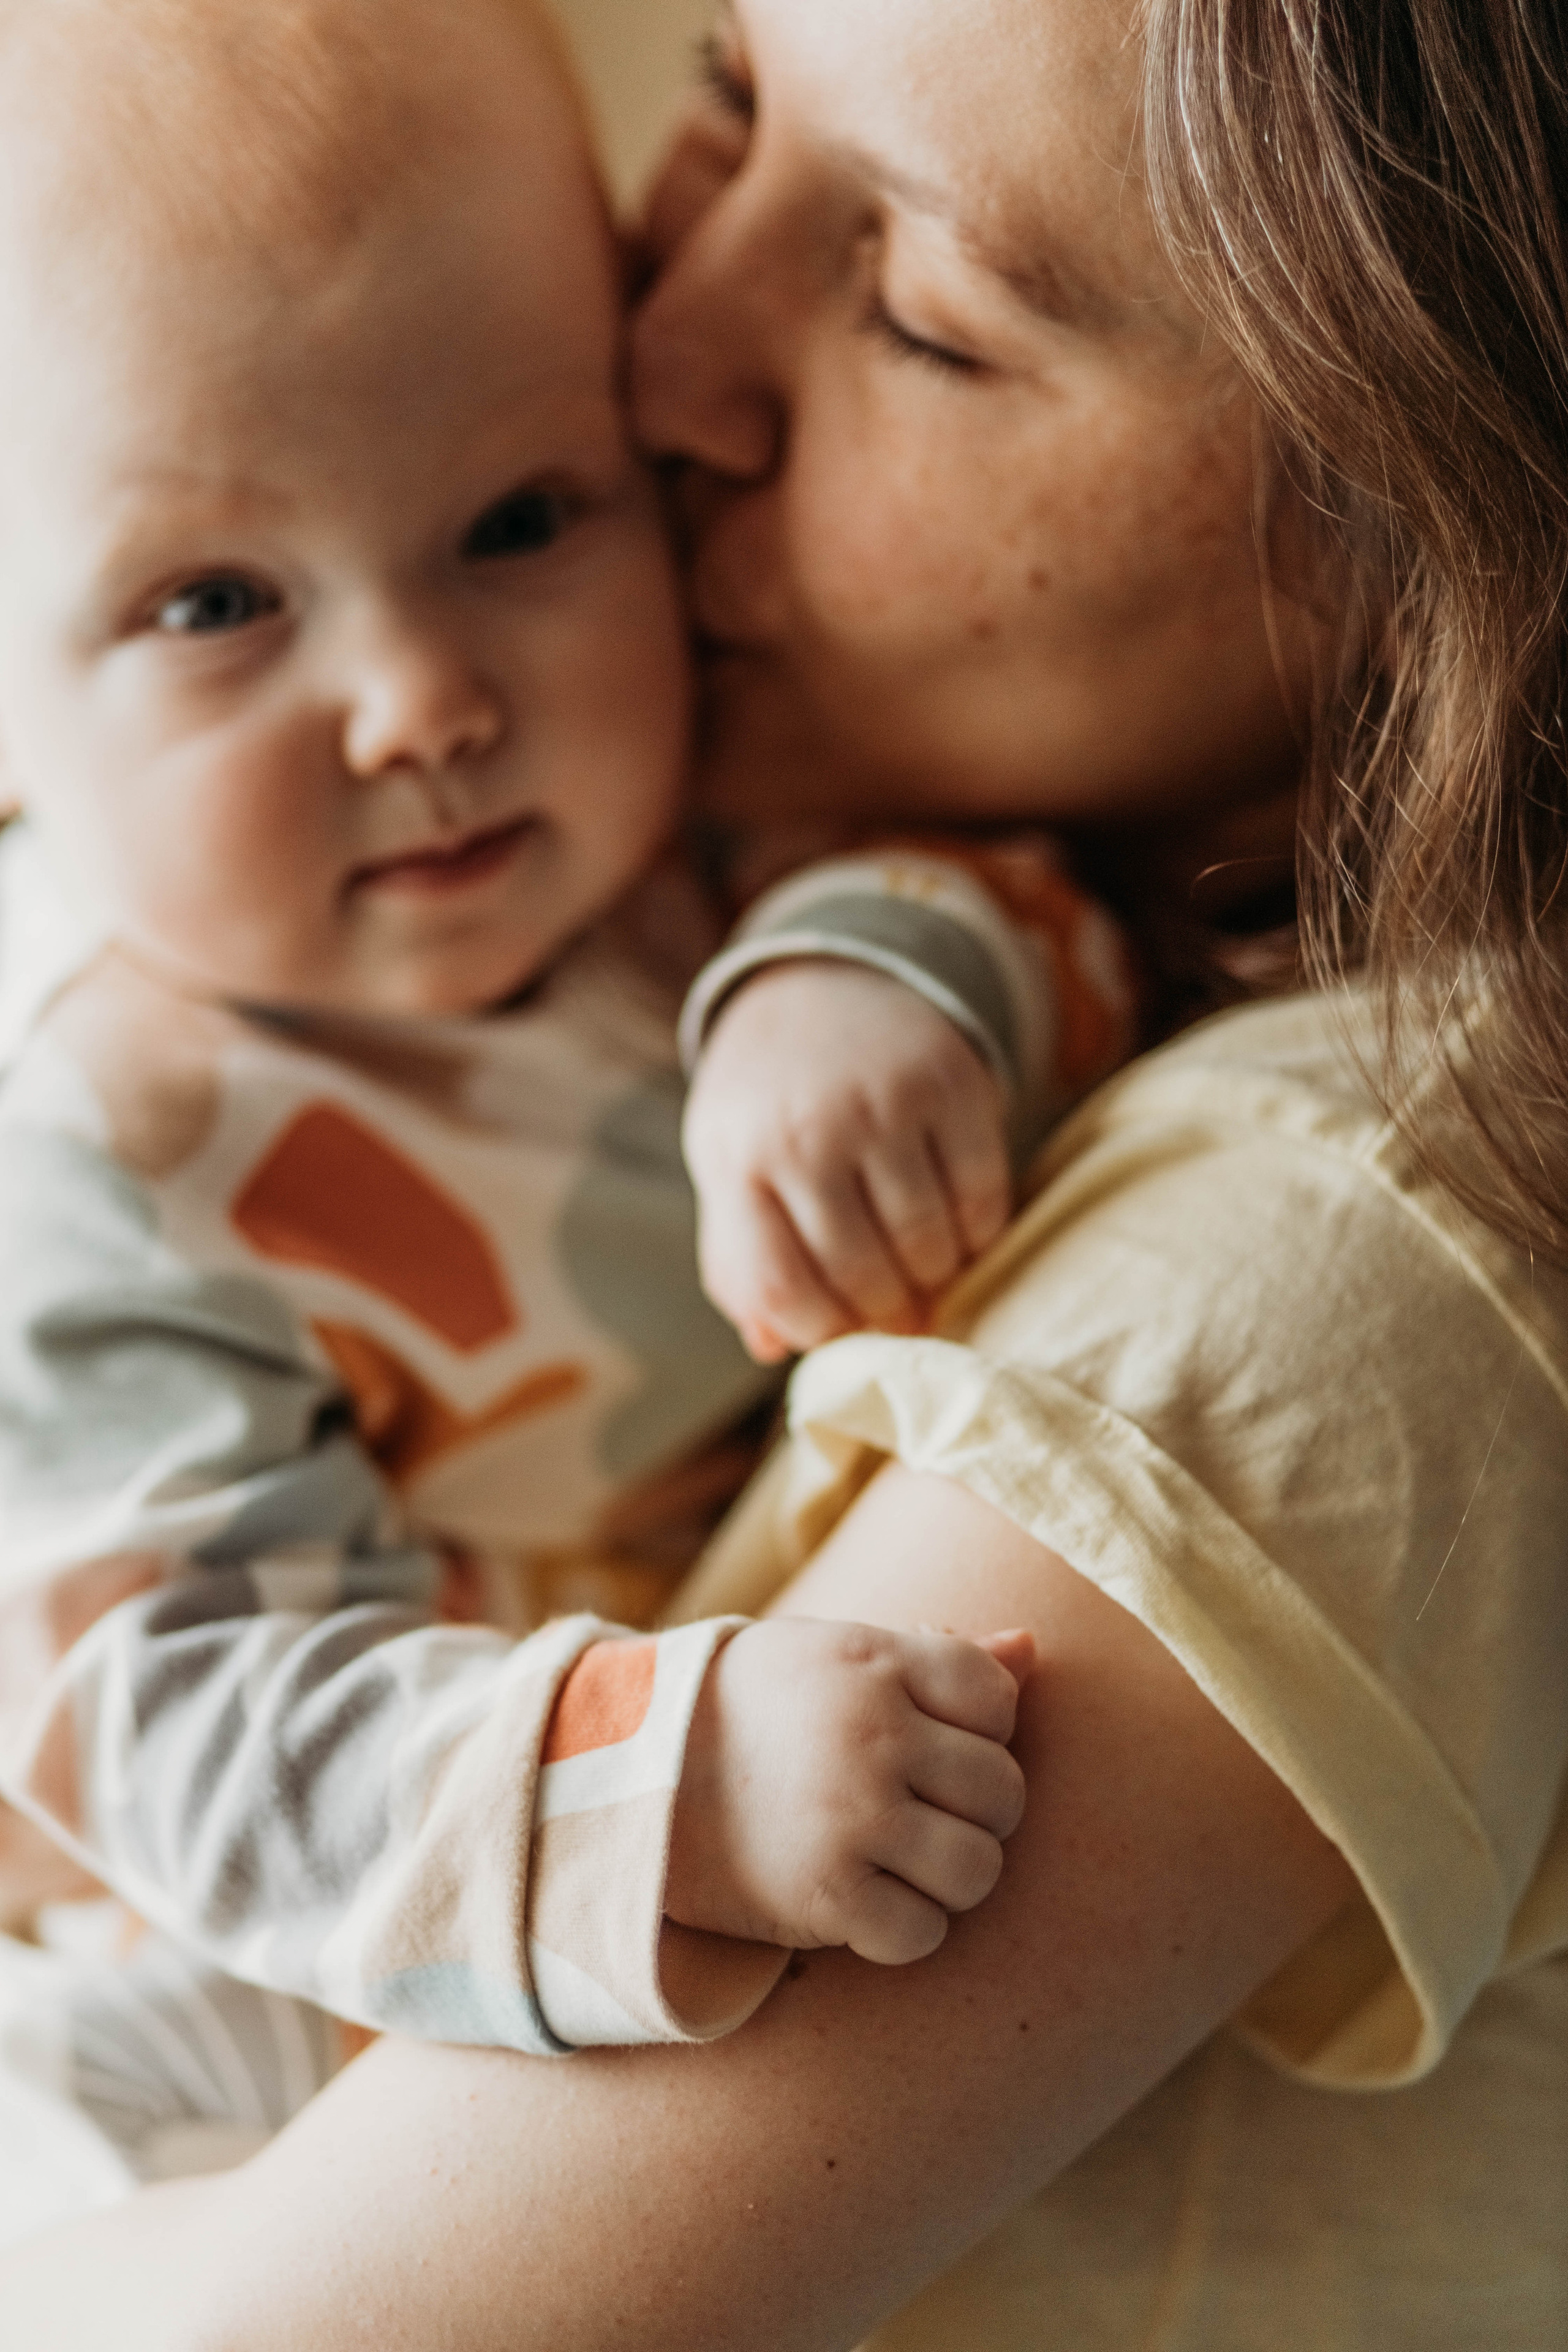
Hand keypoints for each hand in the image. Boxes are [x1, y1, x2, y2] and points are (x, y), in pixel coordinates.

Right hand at [664, 1619, 1033, 1963]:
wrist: (630, 1771)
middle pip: (1003, 1792)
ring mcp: (852, 1816)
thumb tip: (1033, 1649)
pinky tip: (869, 1904)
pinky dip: (907, 1930)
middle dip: (977, 1812)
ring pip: (978, 1869)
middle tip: (924, 1814)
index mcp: (878, 1663)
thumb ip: (936, 1655)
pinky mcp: (825, 1894)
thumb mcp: (836, 1653)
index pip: (998, 1699)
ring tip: (906, 1863)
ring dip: (952, 1877)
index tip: (935, 1744)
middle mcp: (875, 1736)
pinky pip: (923, 1933)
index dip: (982, 1730)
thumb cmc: (752, 1706)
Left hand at [683, 963, 1012, 1361]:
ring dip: (934, 1280)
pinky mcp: (953, 1084)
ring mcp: (884, 1104)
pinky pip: (984, 1200)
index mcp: (738, 1159)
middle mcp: (809, 1130)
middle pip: (864, 1275)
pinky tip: (957, 1231)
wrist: (825, 983)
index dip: (819, 1333)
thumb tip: (772, 1346)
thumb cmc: (770, 1104)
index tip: (840, 1333)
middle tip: (897, 1315)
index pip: (782, 1285)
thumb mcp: (727, 1168)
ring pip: (930, 1245)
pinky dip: (978, 1236)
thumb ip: (739, 1259)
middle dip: (885, 1314)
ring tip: (924, 1273)